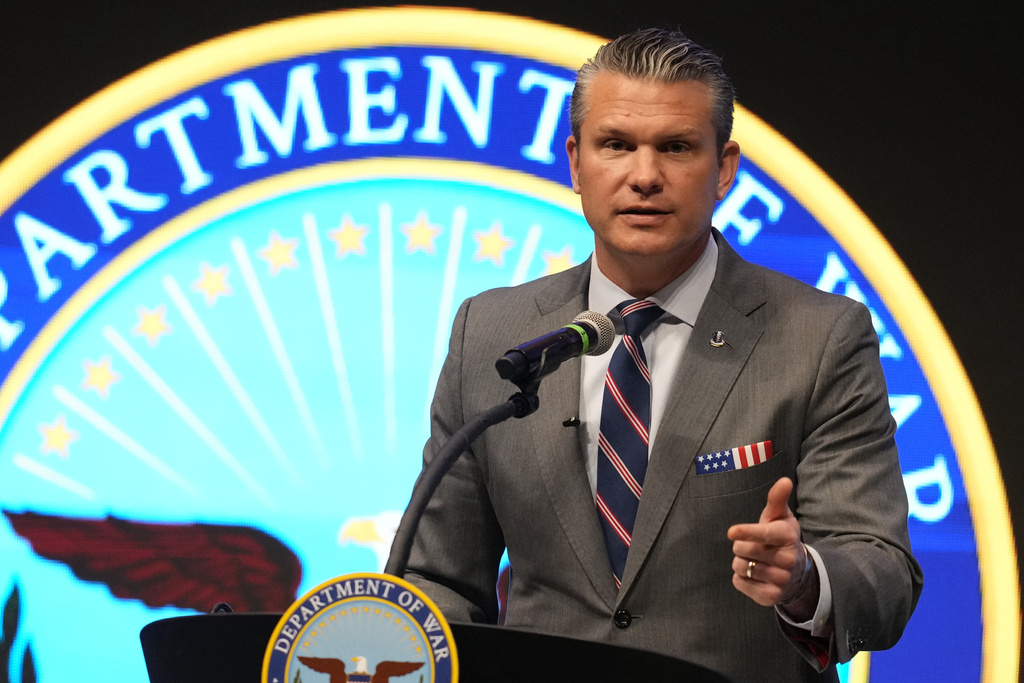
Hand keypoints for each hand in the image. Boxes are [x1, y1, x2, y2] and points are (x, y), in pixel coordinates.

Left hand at [727, 477, 814, 615]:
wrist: (797, 572)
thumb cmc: (780, 537)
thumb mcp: (779, 517)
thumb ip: (777, 499)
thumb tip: (785, 480)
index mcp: (787, 536)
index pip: (764, 534)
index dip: (747, 532)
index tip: (731, 532)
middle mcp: (787, 559)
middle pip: (744, 550)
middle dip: (741, 545)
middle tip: (751, 546)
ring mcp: (780, 580)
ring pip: (741, 567)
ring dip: (741, 562)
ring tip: (755, 560)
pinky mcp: (771, 597)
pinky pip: (740, 583)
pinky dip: (741, 578)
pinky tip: (754, 574)